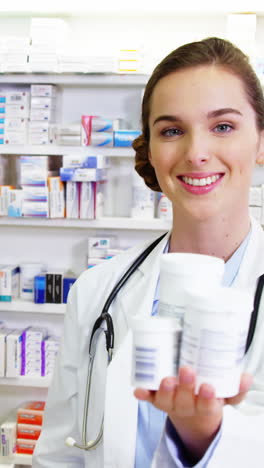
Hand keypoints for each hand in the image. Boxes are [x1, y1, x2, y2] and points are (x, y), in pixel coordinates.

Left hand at [134, 366, 252, 460]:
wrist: (192, 413)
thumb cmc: (207, 398)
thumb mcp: (226, 395)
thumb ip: (236, 388)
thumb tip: (246, 377)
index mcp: (204, 407)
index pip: (206, 405)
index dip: (206, 398)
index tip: (208, 387)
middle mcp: (185, 406)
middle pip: (184, 401)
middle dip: (185, 387)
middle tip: (187, 371)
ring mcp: (170, 403)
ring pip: (165, 400)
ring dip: (165, 390)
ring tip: (166, 378)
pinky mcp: (157, 398)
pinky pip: (148, 397)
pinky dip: (143, 393)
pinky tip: (138, 389)